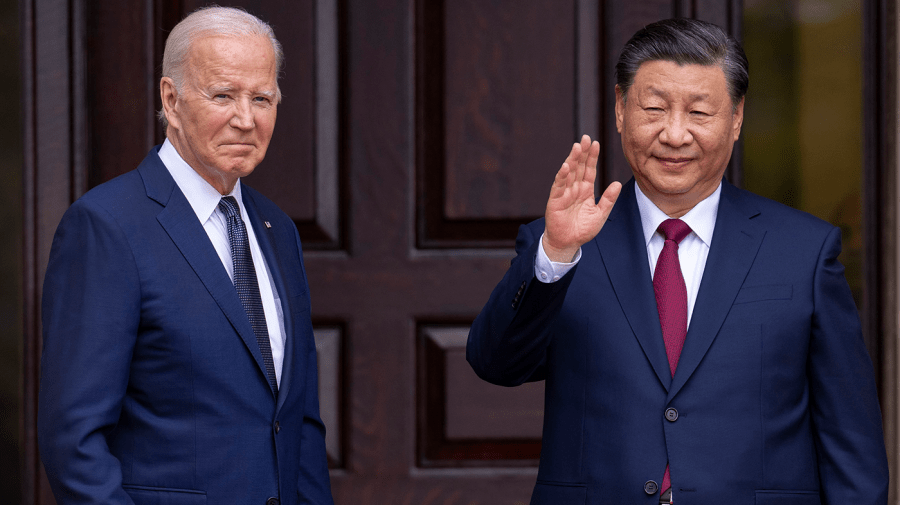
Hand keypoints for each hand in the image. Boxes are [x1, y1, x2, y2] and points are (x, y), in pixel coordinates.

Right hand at [543, 135, 621, 261]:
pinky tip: (565, 166)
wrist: (568, 243)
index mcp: (586, 190)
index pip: (589, 170)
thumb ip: (608, 199)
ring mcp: (564, 193)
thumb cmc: (583, 229)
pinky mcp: (555, 200)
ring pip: (569, 173)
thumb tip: (618, 184)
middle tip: (586, 138)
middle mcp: (575, 188)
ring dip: (572, 160)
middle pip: (579, 167)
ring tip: (577, 147)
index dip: (592, 157)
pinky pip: (559, 186)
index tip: (596, 143)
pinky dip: (562, 176)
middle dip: (582, 152)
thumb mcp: (600, 214)